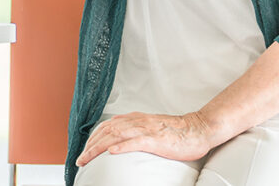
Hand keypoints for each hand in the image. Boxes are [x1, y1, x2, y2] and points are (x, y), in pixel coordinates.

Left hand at [75, 111, 215, 166]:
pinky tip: (111, 152)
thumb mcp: (150, 128)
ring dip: (98, 147)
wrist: (198, 129)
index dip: (93, 137)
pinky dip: (122, 146)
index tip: (84, 150)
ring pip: (116, 135)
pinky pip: (136, 141)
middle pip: (107, 131)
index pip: (107, 126)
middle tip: (80, 159)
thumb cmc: (175, 132)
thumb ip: (135, 130)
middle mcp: (137, 121)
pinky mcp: (156, 139)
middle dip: (90, 145)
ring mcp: (146, 129)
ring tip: (86, 158)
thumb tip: (119, 139)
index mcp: (135, 119)